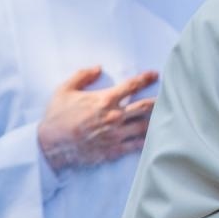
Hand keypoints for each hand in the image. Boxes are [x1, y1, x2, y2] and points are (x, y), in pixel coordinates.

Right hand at [37, 67, 158, 172]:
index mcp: (105, 100)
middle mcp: (114, 117)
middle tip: (168, 95)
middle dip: (158, 100)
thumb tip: (97, 67)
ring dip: (156, 120)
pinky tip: (155, 137)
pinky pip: (137, 145)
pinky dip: (148, 140)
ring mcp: (116, 135)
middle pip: (145, 106)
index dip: (146, 78)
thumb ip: (83, 75)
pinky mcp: (114, 150)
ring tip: (167, 116)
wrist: (50, 145)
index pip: (132, 85)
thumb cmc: (57, 116)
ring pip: (144, 126)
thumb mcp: (65, 90)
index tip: (155, 75)